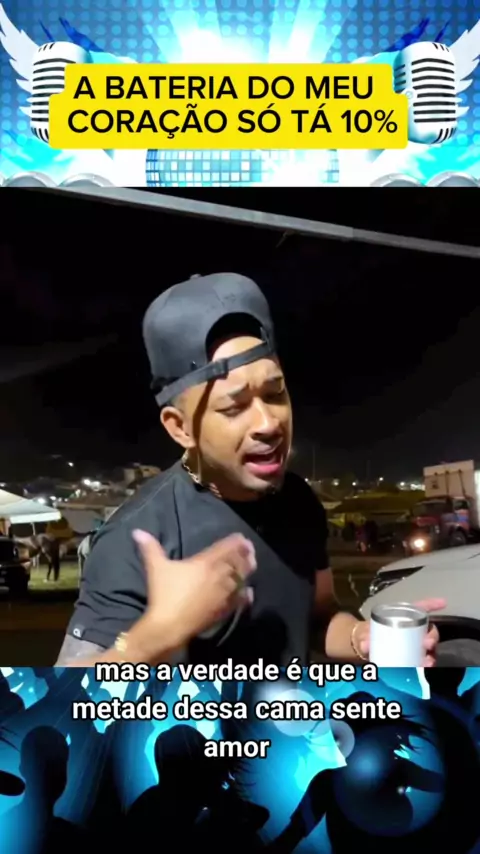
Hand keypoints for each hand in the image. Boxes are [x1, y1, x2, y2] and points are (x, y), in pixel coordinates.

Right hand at [130, 530, 255, 658]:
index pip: (226, 548)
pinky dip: (246, 594)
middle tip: (250, 550)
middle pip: (238, 562)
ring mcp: (224, 594)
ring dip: (248, 571)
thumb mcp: (156, 568)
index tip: (242, 538)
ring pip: (242, 579)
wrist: (170, 626)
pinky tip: (249, 592)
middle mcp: (219, 576)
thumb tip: (138, 531)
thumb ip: (150, 548)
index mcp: (205, 563)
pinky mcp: (224, 610)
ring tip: (253, 565)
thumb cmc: (165, 594)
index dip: (236, 542)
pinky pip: (240, 600)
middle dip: (246, 554)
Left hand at [354, 598, 446, 665]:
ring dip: (432, 654)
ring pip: (430, 649)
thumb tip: (365, 644)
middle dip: (432, 637)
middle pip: (429, 631)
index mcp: (403, 618)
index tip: (443, 602)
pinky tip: (424, 670)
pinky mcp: (412, 659)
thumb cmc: (368, 633)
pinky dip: (425, 667)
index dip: (432, 604)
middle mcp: (413, 631)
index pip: (420, 608)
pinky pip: (422, 663)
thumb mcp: (366, 632)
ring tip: (428, 661)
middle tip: (427, 643)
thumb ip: (364, 637)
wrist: (364, 648)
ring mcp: (414, 646)